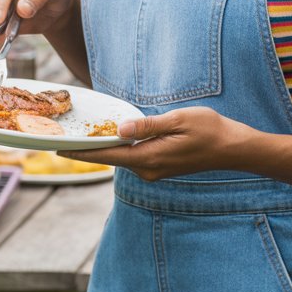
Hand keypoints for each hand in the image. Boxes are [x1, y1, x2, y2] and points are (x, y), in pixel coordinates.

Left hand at [67, 107, 249, 181]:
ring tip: (83, 135)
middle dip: (88, 148)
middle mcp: (148, 169)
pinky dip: (121, 148)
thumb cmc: (210, 130)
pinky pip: (134, 157)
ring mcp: (154, 170)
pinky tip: (114, 136)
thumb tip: (119, 128)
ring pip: (122, 157)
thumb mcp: (178, 120)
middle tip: (64, 137)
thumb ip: (147, 125)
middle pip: (111, 158)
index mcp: (149, 158)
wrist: (233, 149)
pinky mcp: (160, 167)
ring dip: (105, 147)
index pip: (108, 155)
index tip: (58, 148)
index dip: (81, 151)